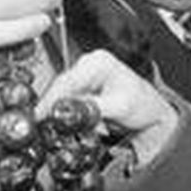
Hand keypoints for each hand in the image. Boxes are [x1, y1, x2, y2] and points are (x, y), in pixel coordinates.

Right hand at [39, 50, 178, 165]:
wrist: (152, 114)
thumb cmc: (144, 105)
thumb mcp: (119, 107)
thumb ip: (92, 108)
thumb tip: (69, 111)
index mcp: (99, 61)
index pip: (67, 80)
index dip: (50, 100)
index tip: (39, 116)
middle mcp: (89, 64)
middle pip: (61, 88)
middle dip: (55, 109)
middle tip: (46, 128)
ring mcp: (85, 77)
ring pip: (63, 97)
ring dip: (63, 114)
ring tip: (71, 129)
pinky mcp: (83, 89)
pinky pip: (69, 103)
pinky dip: (71, 115)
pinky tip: (78, 125)